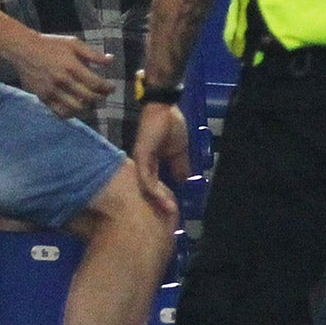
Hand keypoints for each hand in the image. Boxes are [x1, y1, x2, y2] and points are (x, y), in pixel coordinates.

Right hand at [10, 32, 112, 118]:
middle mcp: (62, 81)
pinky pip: (59, 112)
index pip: (95, 84)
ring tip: (91, 103)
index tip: (111, 88)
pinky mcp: (42, 97)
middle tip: (104, 96)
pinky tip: (76, 108)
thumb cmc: (52, 45)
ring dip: (87, 108)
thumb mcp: (74, 44)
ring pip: (75, 108)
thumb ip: (93, 54)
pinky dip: (71, 113)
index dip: (107, 88)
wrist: (24, 50)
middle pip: (88, 97)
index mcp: (72, 66)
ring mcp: (51, 91)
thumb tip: (111, 61)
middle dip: (100, 98)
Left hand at [130, 101, 189, 216]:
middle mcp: (144, 165)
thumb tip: (184, 180)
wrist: (165, 108)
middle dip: (160, 203)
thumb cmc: (171, 126)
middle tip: (170, 216)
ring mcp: (141, 161)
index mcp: (153, 164)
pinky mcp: (141, 156)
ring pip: (146, 186)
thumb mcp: (179, 150)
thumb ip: (180, 165)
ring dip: (158, 199)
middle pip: (149, 189)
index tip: (174, 209)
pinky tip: (162, 197)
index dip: (164, 197)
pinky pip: (145, 176)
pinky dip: (153, 188)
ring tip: (169, 210)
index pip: (156, 185)